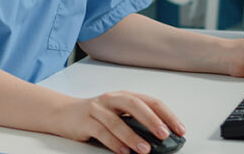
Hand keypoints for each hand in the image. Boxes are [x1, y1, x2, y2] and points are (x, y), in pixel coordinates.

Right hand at [50, 91, 184, 153]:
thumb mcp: (118, 114)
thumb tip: (161, 138)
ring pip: (117, 121)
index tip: (179, 129)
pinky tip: (123, 152)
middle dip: (151, 120)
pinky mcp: (85, 121)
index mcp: (125, 96)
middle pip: (134, 105)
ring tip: (145, 149)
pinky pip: (101, 132)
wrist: (64, 113)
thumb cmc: (96, 116)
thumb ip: (136, 122)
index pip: (150, 101)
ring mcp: (97, 109)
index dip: (167, 115)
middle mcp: (112, 99)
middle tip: (164, 134)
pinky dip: (114, 143)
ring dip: (132, 136)